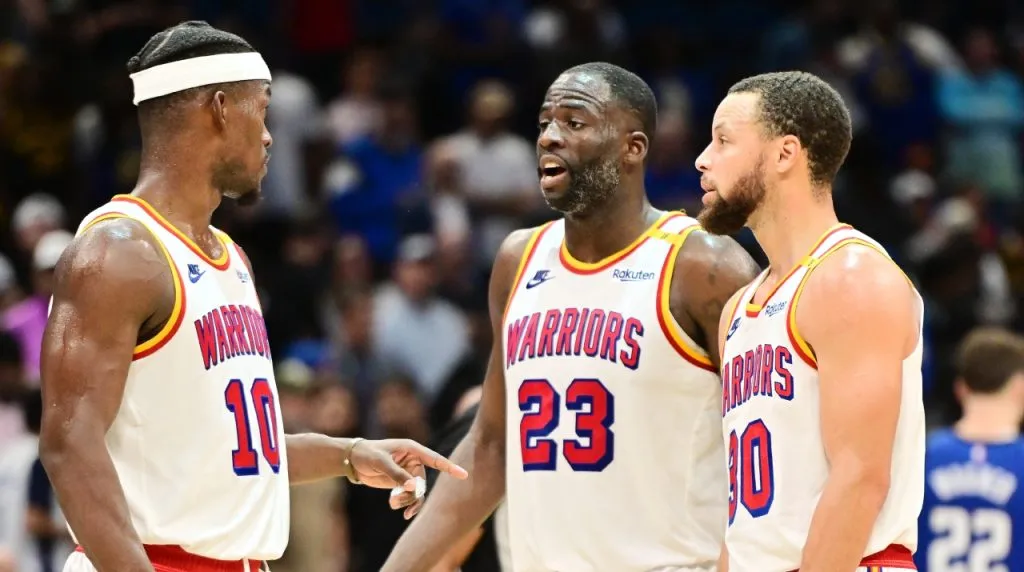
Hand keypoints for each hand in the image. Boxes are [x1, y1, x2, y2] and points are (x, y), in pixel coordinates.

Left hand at [349, 439, 468, 518]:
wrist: (354, 460)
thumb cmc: (368, 454)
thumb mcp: (381, 463)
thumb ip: (398, 475)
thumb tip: (414, 488)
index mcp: (412, 449)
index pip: (435, 459)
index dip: (449, 467)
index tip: (463, 475)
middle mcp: (414, 461)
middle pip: (423, 483)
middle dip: (412, 494)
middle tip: (395, 500)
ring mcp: (409, 473)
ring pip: (417, 492)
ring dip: (407, 501)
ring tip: (392, 503)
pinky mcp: (402, 483)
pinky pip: (410, 496)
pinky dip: (405, 504)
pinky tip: (398, 509)